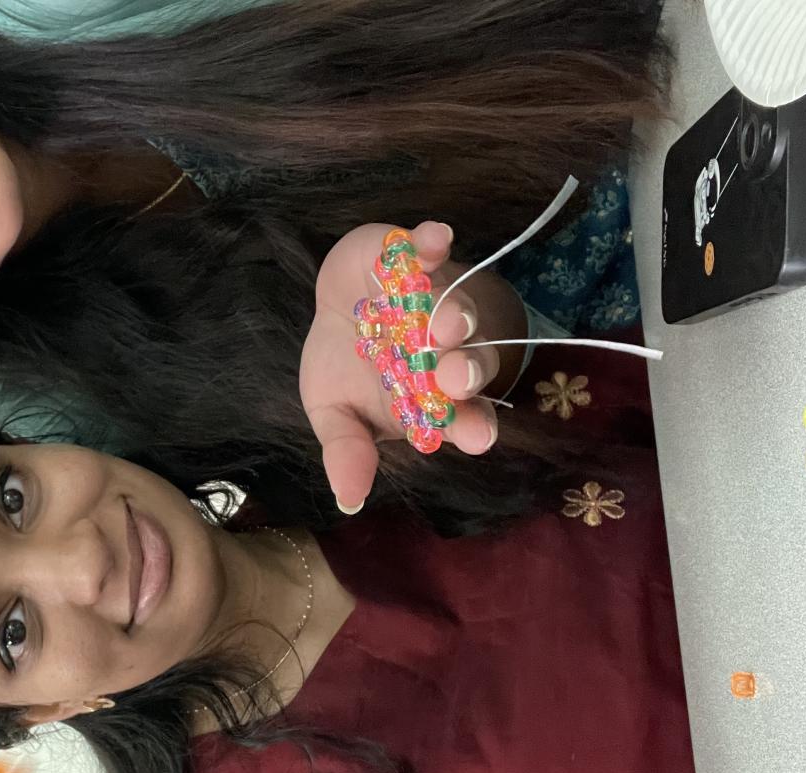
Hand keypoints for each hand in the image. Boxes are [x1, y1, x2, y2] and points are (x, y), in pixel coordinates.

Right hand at [301, 221, 524, 512]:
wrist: (335, 310)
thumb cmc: (343, 370)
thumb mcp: (332, 414)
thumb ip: (347, 450)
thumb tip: (348, 499)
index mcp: (433, 397)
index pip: (464, 416)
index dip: (472, 424)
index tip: (473, 434)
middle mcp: (447, 351)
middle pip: (472, 363)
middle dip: (466, 370)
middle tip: (455, 378)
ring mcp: (436, 299)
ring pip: (459, 309)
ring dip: (454, 316)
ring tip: (440, 324)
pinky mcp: (417, 255)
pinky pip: (432, 247)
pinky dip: (433, 242)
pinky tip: (433, 241)